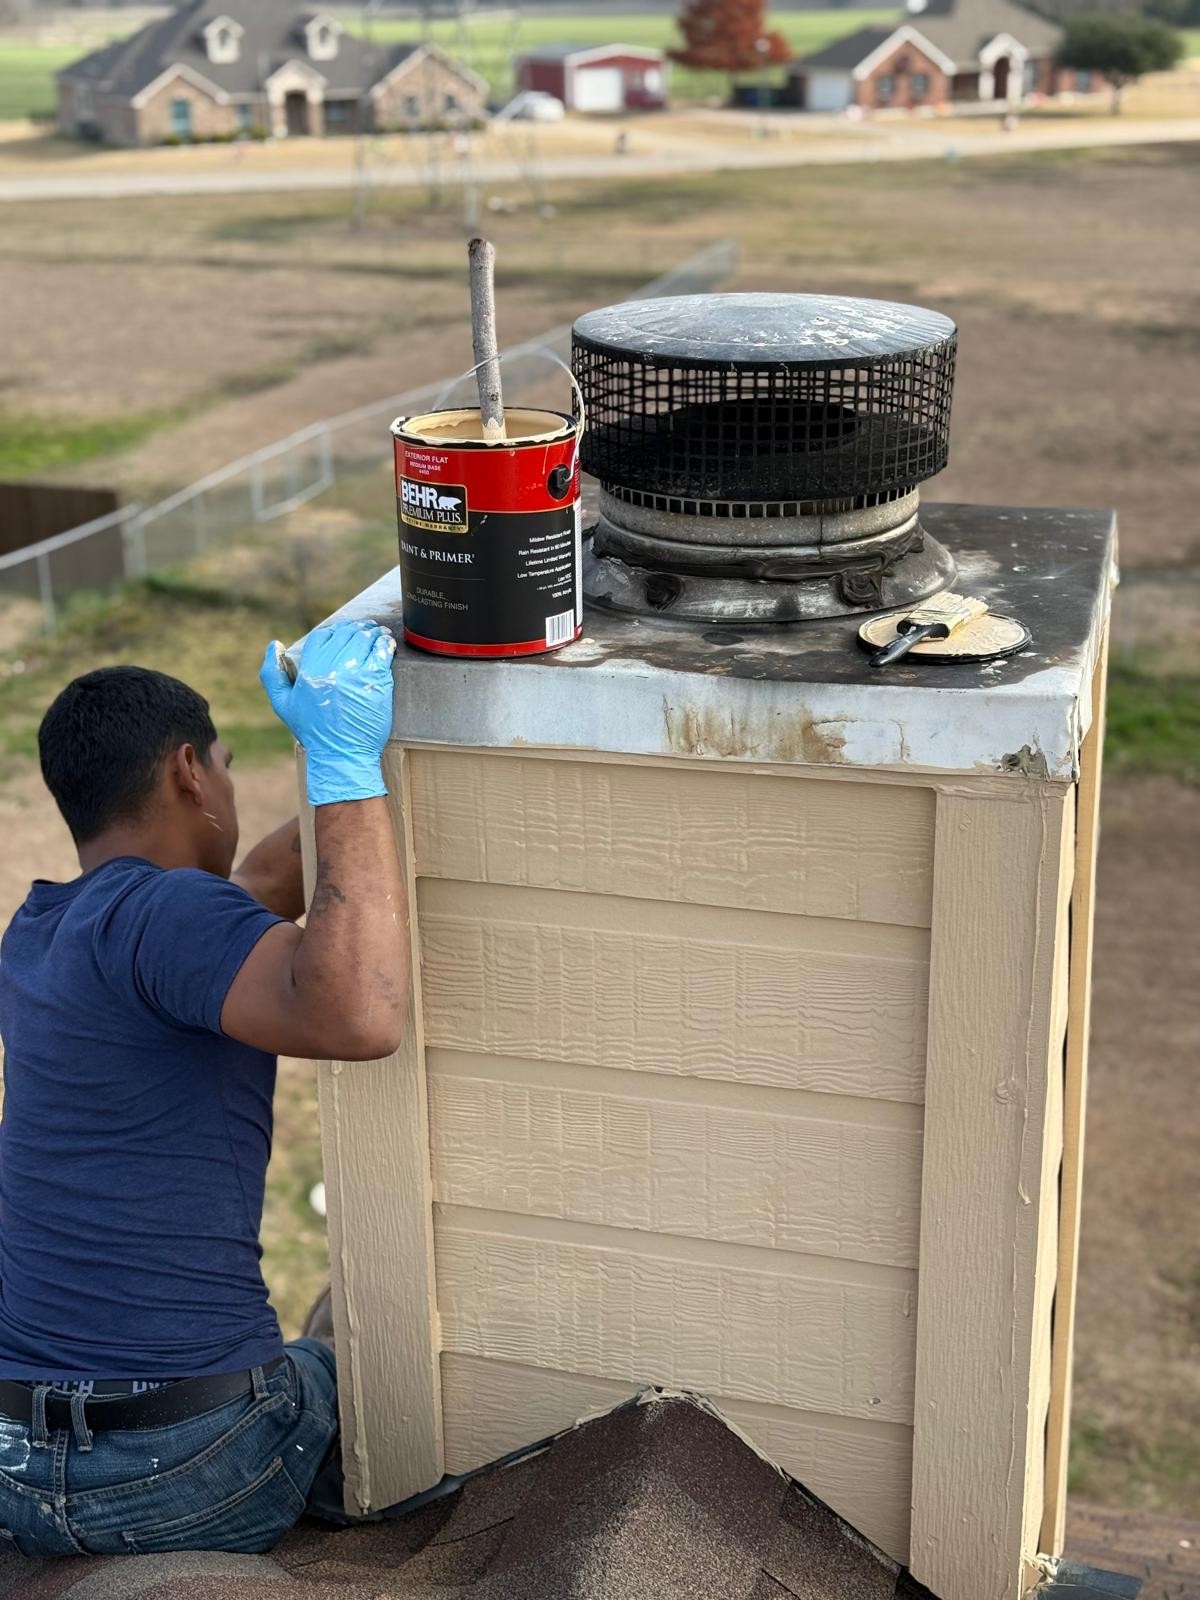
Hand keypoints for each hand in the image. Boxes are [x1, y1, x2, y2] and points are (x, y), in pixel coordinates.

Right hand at [260, 622, 396, 807]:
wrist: (341, 754)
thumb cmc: (312, 732)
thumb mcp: (282, 704)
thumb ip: (272, 674)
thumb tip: (275, 645)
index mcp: (310, 670)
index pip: (322, 636)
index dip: (333, 631)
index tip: (341, 632)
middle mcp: (332, 668)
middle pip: (346, 634)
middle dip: (355, 628)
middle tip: (363, 629)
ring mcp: (356, 674)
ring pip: (365, 639)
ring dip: (372, 632)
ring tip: (376, 633)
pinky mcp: (377, 682)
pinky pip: (383, 653)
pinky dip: (385, 644)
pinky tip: (386, 643)